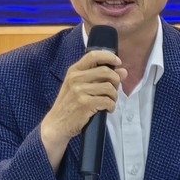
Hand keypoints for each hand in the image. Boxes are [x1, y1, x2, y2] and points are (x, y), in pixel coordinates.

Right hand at [40, 50, 126, 170]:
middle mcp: (76, 78)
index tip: (118, 62)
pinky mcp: (85, 104)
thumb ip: (100, 77)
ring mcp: (79, 91)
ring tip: (110, 101)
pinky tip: (107, 109)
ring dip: (114, 96)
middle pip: (105, 71)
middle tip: (113, 90)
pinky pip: (107, 101)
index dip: (109, 56)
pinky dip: (111, 106)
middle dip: (115, 81)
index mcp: (74, 71)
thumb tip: (123, 71)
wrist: (56, 123)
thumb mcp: (79, 86)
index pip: (93, 55)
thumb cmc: (69, 104)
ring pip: (109, 87)